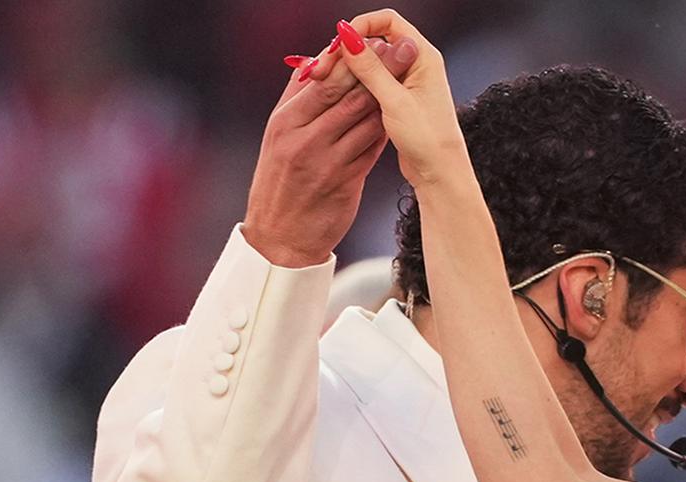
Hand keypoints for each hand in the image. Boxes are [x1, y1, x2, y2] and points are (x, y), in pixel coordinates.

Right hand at [241, 32, 413, 267]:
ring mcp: (326, 161)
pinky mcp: (345, 182)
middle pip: (347, 94)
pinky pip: (372, 148)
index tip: (375, 42)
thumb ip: (298, 99)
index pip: (323, 80)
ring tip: (407, 80)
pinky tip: (397, 118)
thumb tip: (319, 60)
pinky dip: (385, 130)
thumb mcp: (278, 135)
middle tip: (402, 52)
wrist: (281, 236)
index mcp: (285, 121)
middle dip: (378, 71)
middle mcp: (303, 138)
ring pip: (365, 120)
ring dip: (389, 98)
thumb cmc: (280, 180)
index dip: (352, 59)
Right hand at [334, 11, 469, 190]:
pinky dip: (355, 83)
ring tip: (326, 81)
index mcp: (424, 56)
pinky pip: (373, 80)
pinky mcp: (398, 98)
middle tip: (324, 66)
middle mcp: (417, 64)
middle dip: (348, 49)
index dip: (361, 26)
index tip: (340, 42)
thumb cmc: (429, 140)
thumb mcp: (394, 102)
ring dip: (349, 67)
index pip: (388, 21)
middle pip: (376, 39)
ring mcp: (407, 81)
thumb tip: (348, 38)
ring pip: (371, 61)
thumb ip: (370, 68)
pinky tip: (340, 94)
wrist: (440, 173)